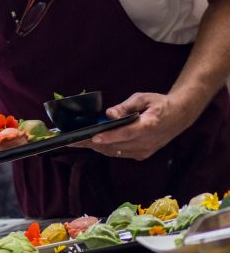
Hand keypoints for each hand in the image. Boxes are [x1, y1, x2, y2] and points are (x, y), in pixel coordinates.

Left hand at [70, 92, 189, 159]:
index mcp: (149, 126)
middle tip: (72, 140)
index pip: (126, 134)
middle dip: (92, 143)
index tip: (93, 137)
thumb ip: (125, 106)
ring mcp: (145, 151)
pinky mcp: (142, 154)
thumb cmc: (159, 104)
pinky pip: (120, 153)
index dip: (109, 137)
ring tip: (77, 142)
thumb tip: (109, 114)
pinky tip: (93, 142)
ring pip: (115, 152)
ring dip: (96, 147)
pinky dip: (106, 148)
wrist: (180, 116)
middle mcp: (147, 142)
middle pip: (116, 145)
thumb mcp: (143, 98)